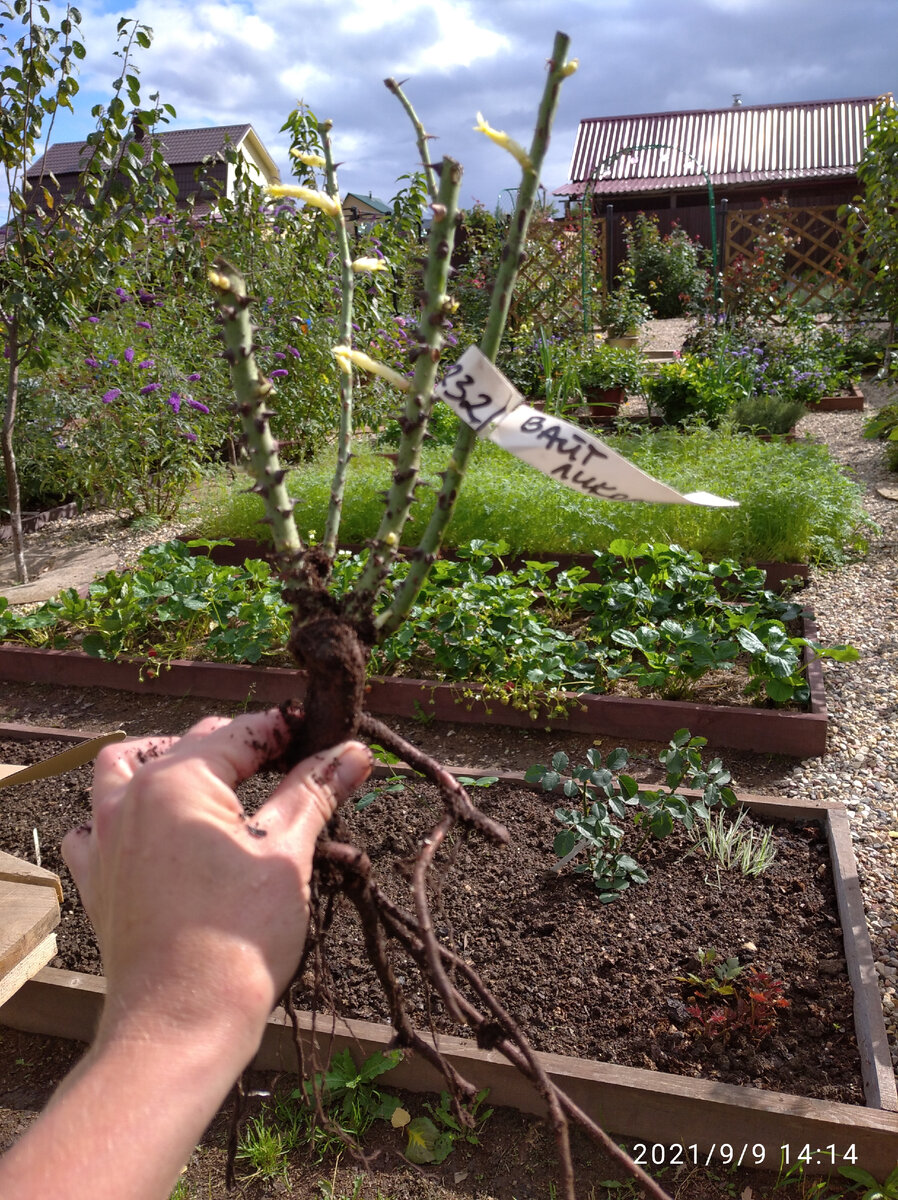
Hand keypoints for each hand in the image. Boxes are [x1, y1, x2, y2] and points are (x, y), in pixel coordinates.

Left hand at [61, 709, 371, 1055]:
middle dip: (243, 748)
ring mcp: (105, 839)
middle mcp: (130, 798)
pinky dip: (123, 815)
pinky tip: (157, 833)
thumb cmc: (238, 938)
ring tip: (214, 783)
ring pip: (124, 770)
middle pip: (191, 746)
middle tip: (294, 767)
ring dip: (168, 764)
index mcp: (177, 781)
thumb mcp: (287, 853)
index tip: (326, 738)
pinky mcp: (97, 880)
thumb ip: (315, 792)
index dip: (290, 733)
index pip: (243, 734)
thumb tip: (353, 753)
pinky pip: (96, 826)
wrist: (182, 1022)